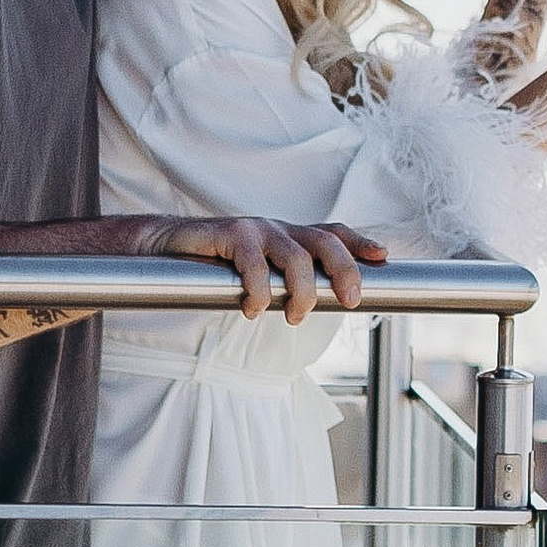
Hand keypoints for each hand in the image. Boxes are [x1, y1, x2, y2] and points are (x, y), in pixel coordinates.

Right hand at [151, 216, 388, 323]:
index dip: (359, 243)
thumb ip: (282, 284)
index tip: (382, 256)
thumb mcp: (255, 272)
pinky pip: (254, 264)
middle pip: (326, 243)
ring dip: (301, 292)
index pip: (333, 233)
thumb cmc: (213, 266)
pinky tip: (251, 309)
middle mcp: (278, 228)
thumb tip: (307, 308)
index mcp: (289, 237)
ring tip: (293, 318)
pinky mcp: (230, 233)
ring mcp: (256, 228)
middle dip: (345, 272)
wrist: (164, 247)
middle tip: (349, 302)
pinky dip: (258, 291)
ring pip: (297, 257)